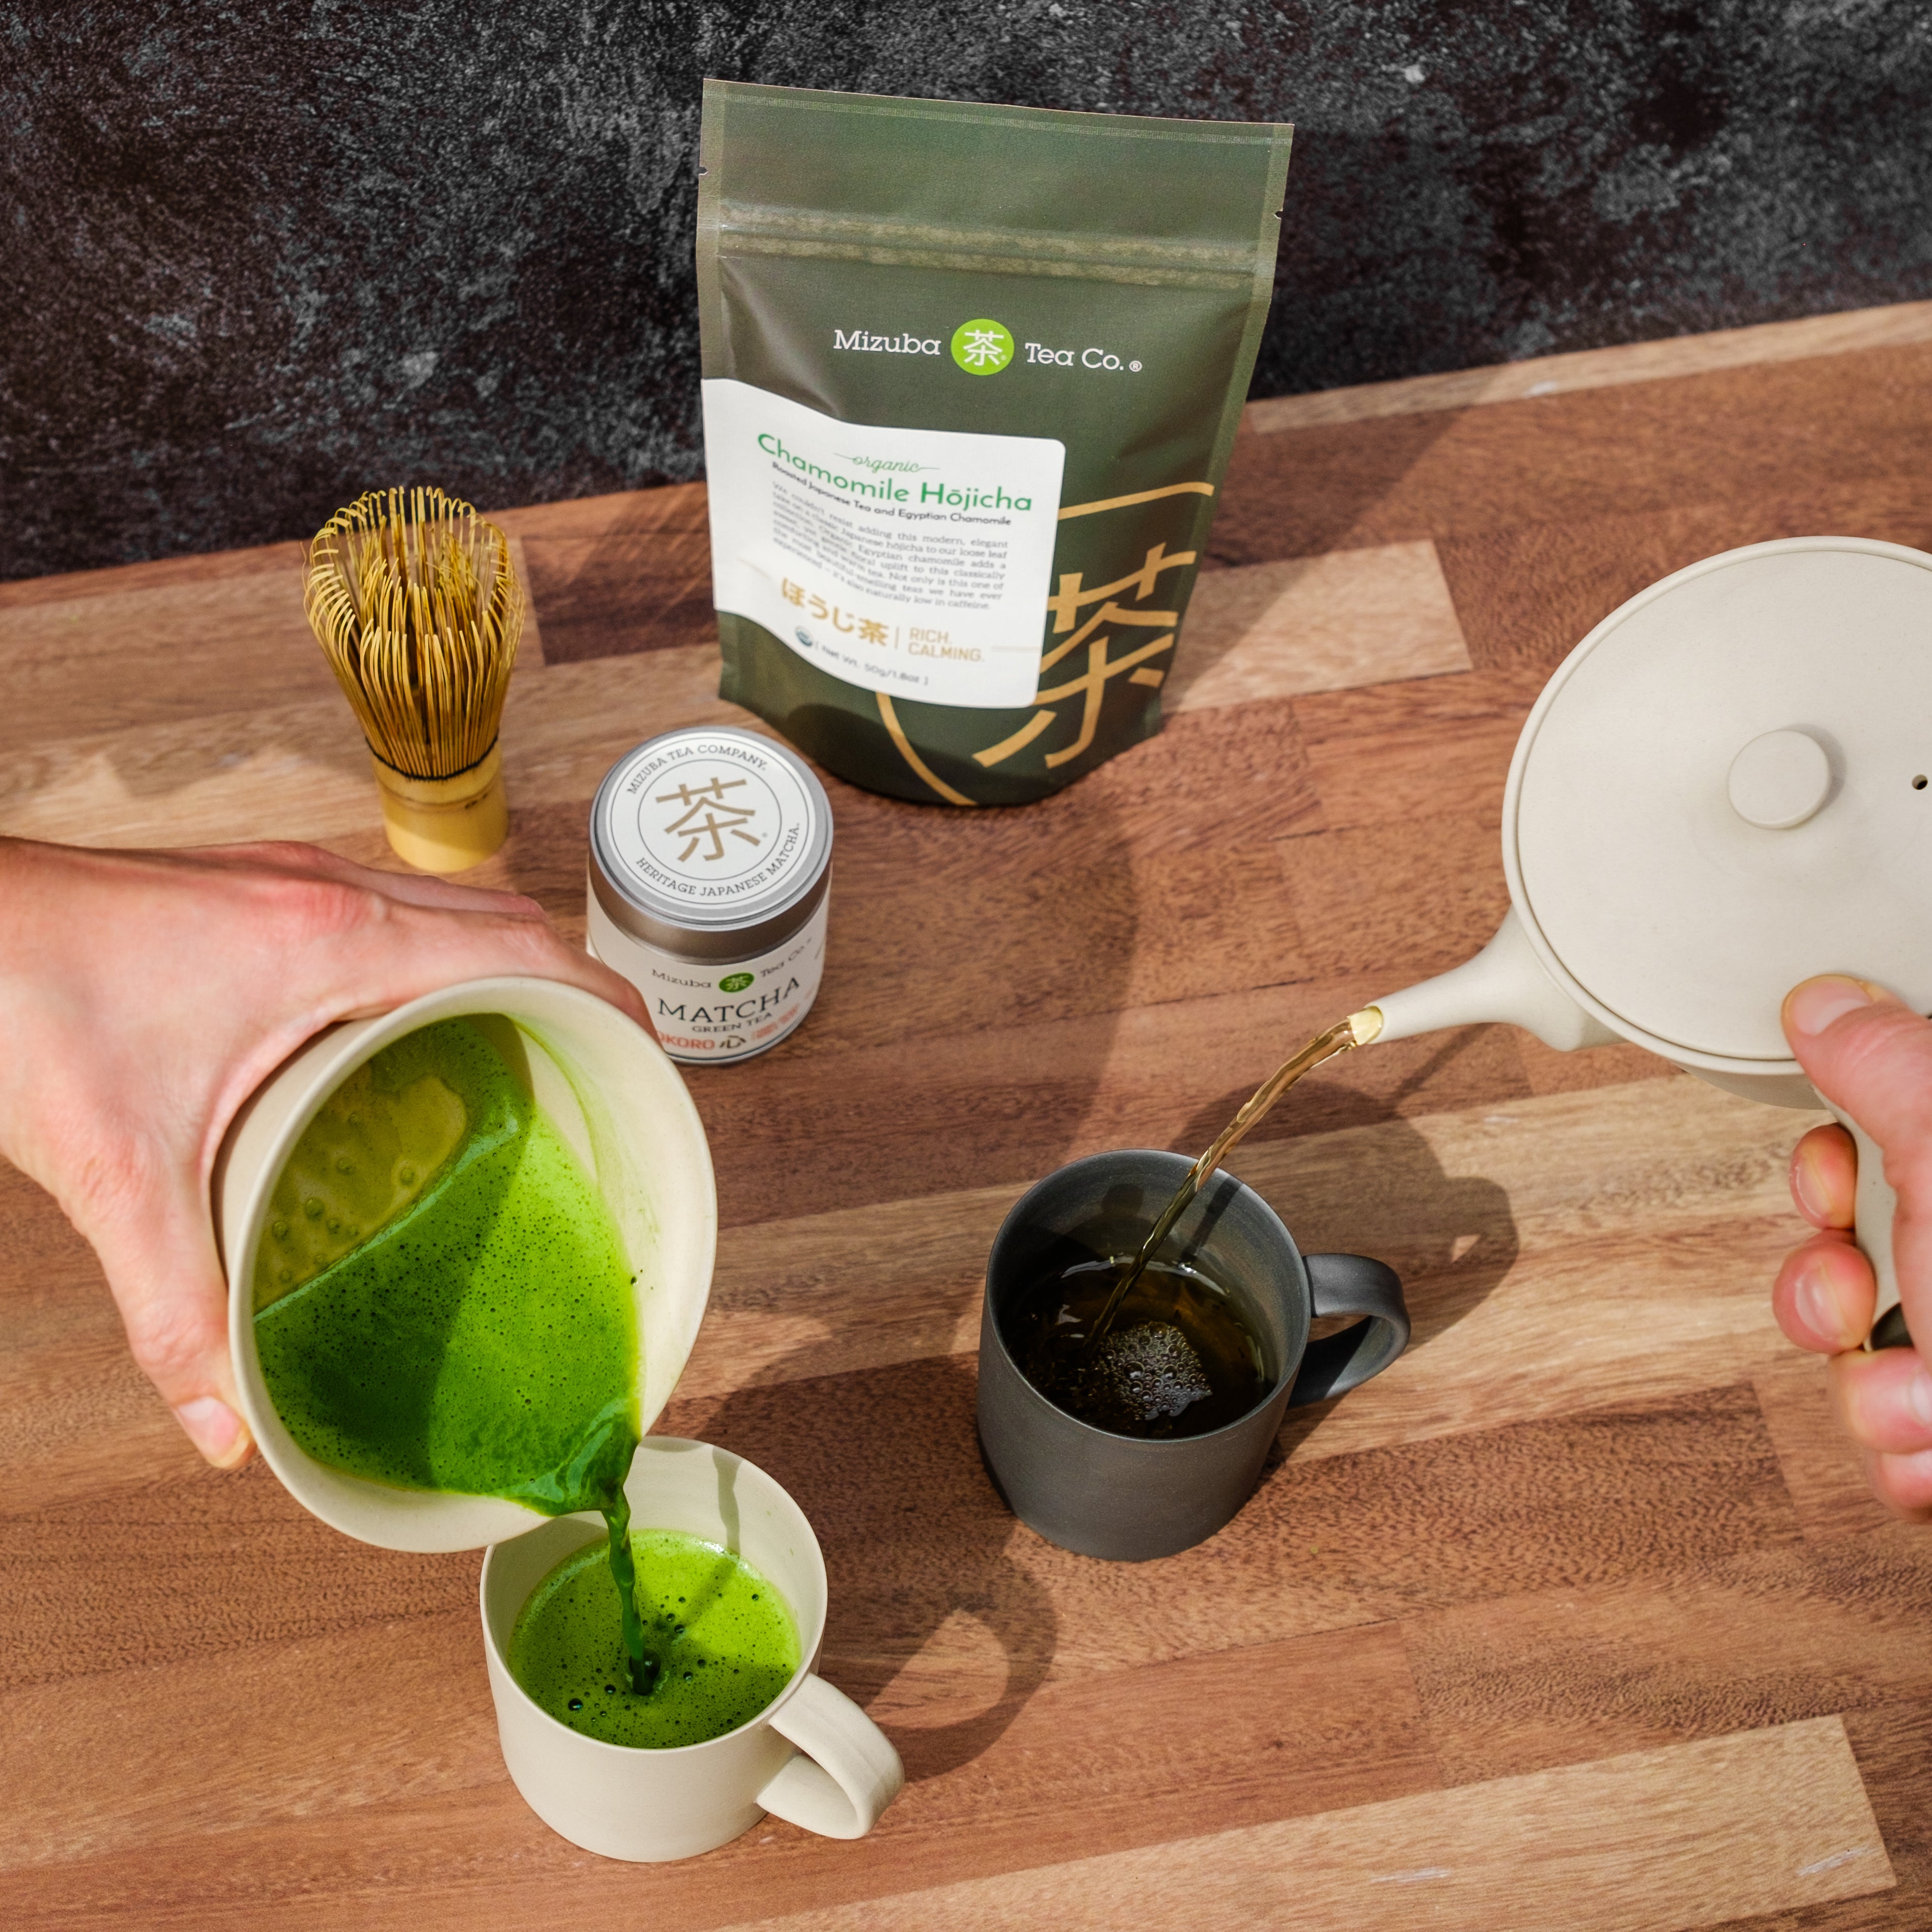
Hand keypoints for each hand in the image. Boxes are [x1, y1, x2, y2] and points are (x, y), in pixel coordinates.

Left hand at [0, 837, 648, 1471]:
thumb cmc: (18, 998)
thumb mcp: (115, 1170)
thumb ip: (174, 1304)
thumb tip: (224, 1424)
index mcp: (335, 940)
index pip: (522, 947)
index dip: (604, 994)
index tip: (647, 1050)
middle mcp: (331, 889)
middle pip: (507, 915)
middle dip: (570, 980)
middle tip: (596, 1063)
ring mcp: (293, 875)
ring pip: (449, 900)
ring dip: (504, 957)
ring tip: (522, 1042)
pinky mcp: (257, 885)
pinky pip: (392, 903)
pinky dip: (436, 950)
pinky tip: (407, 1020)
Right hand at [1775, 975, 1931, 1520]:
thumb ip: (1893, 1066)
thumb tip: (1831, 1005)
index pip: (1905, 1135)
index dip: (1838, 1158)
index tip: (1837, 1181)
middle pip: (1872, 1245)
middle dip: (1830, 1284)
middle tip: (1856, 1295)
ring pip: (1872, 1349)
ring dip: (1868, 1383)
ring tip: (1919, 1400)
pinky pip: (1901, 1438)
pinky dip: (1905, 1449)